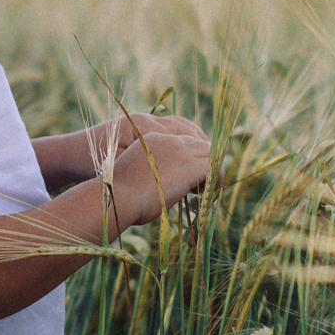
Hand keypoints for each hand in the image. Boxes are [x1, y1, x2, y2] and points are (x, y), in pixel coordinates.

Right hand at [96, 114, 211, 228]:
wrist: (119, 196)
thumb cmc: (120, 193)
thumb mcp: (135, 173)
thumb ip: (151, 170)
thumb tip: (162, 182)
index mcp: (153, 138)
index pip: (183, 140)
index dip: (189, 157)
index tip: (186, 176)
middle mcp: (168, 139)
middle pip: (199, 143)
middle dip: (203, 161)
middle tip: (198, 183)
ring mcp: (180, 150)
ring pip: (210, 153)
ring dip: (210, 170)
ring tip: (201, 189)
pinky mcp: (190, 165)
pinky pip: (214, 167)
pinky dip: (215, 179)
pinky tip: (204, 192)